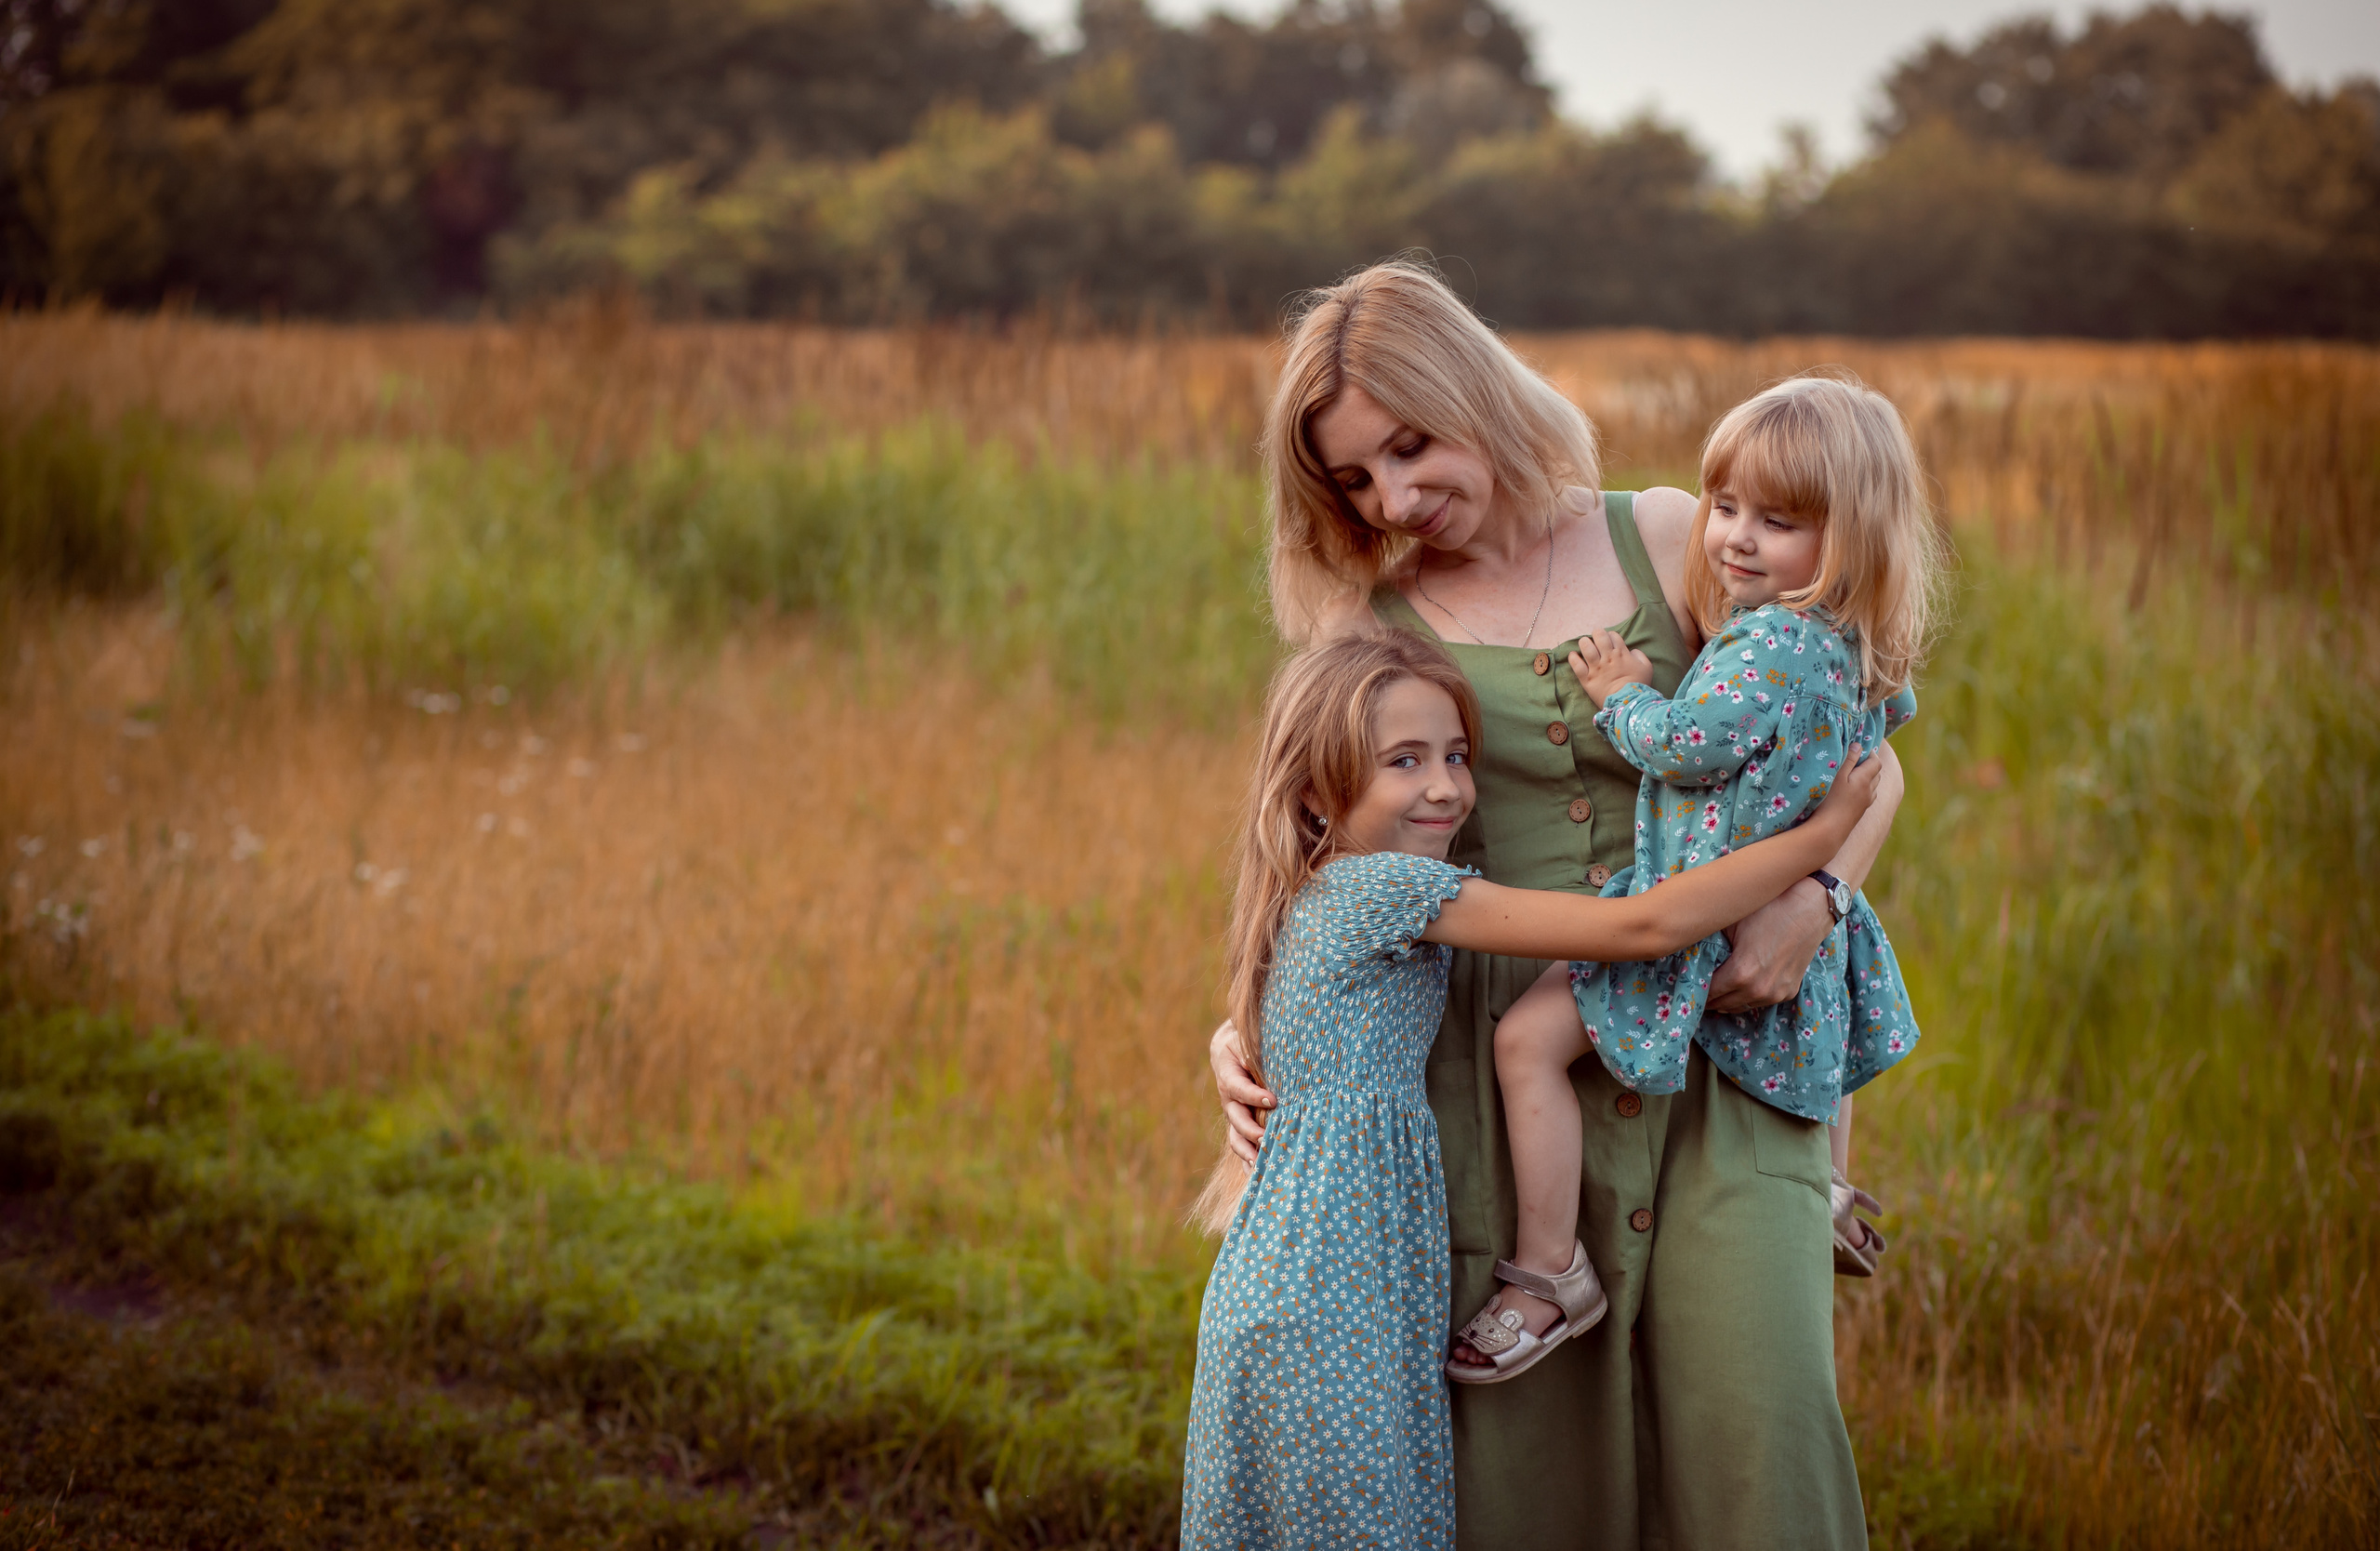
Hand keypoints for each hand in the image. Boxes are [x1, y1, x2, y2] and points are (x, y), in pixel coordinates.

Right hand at [1210, 1019, 1274, 1163]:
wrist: (1234, 1043)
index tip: (1273, 1100)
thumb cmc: (1249, 1038)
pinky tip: (1258, 1174)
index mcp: (1227, 1071)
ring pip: (1235, 1135)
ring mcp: (1233, 1111)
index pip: (1237, 1087)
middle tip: (1267, 1139)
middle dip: (1250, 1130)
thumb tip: (1283, 1056)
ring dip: (1247, 1150)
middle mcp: (1227, 1095)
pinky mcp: (1241, 1121)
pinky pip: (1241, 1142)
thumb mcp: (1249, 1037)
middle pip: (1235, 1117)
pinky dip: (1248, 1158)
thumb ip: (1258, 1048)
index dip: (1253, 1095)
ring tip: (1260, 1163)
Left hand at [1567, 629, 1653, 709]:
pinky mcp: (1587, 678)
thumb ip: (1639, 655)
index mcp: (1621, 653)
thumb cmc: (1639, 684)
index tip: (1610, 641)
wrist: (1627, 701)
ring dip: (1584, 642)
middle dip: (1597, 634)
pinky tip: (1573, 655)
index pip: (1613, 636)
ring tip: (1584, 643)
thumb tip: (1631, 651)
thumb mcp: (1646, 667)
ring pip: (1586, 647)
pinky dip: (1573, 658)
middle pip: (1599, 636)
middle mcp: (1607, 657)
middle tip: (1596, 638)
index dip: (1611, 636)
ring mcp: (1596, 667)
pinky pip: (1576, 665)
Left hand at [1707, 743, 1877, 1013]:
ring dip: (1725, 998)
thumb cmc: (1770, 904)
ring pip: (1740, 1006)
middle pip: (1721, 1005)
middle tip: (1690, 984)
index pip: (1706, 994)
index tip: (1678, 982)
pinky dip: (1745, 995)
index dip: (1691, 988)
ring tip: (1710, 984)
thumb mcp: (1731, 918)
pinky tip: (1734, 982)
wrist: (1815, 902)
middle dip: (1706, 995)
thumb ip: (1708, 938)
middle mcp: (1759, 990)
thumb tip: (1682, 943)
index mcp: (1742, 974)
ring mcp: (1777, 993)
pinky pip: (1759, 1001)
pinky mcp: (1789, 990)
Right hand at [1810, 742, 1881, 837]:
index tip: (1858, 749)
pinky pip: (1869, 796)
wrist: (1829, 830)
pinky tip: (1853, 791)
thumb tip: (1858, 746)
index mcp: (1866, 779)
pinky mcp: (1860, 812)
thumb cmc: (1830, 800)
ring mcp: (1866, 803)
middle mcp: (1870, 791)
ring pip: (1874, 786)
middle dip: (1869, 764)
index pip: (1876, 762)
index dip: (1870, 753)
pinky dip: (1865, 789)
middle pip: (1877, 773)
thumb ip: (1849, 760)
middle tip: (1854, 760)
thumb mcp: (1836, 776)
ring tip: (1853, 774)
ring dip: (1868, 777)